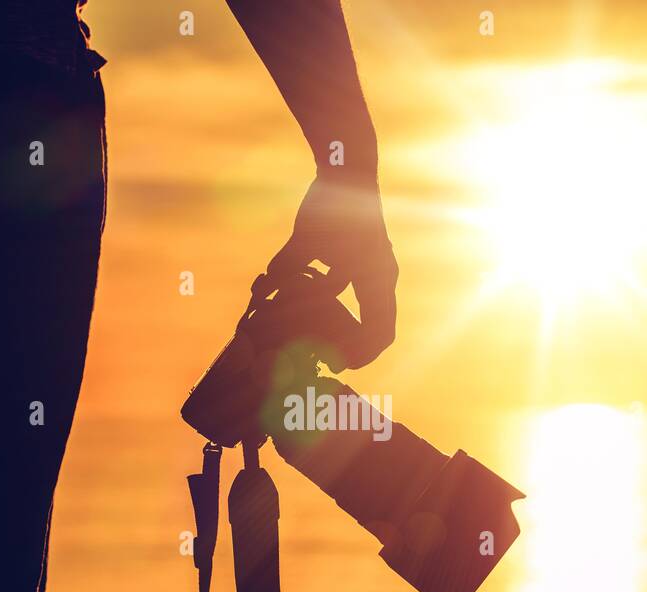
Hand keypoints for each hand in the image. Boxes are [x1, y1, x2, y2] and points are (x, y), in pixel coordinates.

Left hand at [266, 173, 397, 370]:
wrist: (349, 170)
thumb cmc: (331, 206)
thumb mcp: (304, 241)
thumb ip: (286, 269)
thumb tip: (263, 294)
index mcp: (374, 280)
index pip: (379, 332)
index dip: (362, 355)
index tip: (341, 366)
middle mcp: (383, 276)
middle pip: (382, 327)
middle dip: (361, 347)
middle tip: (336, 361)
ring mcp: (379, 266)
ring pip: (376, 310)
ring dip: (357, 327)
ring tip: (331, 338)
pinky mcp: (370, 256)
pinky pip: (367, 292)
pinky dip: (352, 305)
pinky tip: (326, 304)